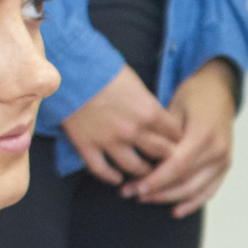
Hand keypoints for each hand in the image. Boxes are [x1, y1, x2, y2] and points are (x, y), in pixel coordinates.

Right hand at [60, 69, 180, 189]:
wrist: (70, 69)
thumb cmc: (104, 70)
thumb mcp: (136, 83)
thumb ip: (148, 104)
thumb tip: (157, 118)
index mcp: (149, 112)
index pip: (175, 134)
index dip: (177, 138)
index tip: (176, 140)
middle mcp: (133, 131)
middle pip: (160, 154)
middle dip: (166, 156)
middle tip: (166, 159)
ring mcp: (109, 141)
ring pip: (134, 168)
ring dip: (143, 172)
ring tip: (145, 172)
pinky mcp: (87, 146)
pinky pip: (102, 170)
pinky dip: (111, 177)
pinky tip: (117, 179)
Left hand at [127, 63, 236, 214]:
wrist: (220, 90)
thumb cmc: (193, 95)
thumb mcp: (174, 106)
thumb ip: (162, 135)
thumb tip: (144, 160)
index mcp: (203, 134)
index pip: (177, 166)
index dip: (155, 181)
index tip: (134, 187)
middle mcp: (217, 150)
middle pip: (185, 182)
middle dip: (156, 192)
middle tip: (132, 194)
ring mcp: (223, 160)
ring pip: (195, 190)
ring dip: (169, 199)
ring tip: (146, 199)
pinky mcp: (225, 166)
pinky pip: (209, 191)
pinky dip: (193, 203)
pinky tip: (176, 211)